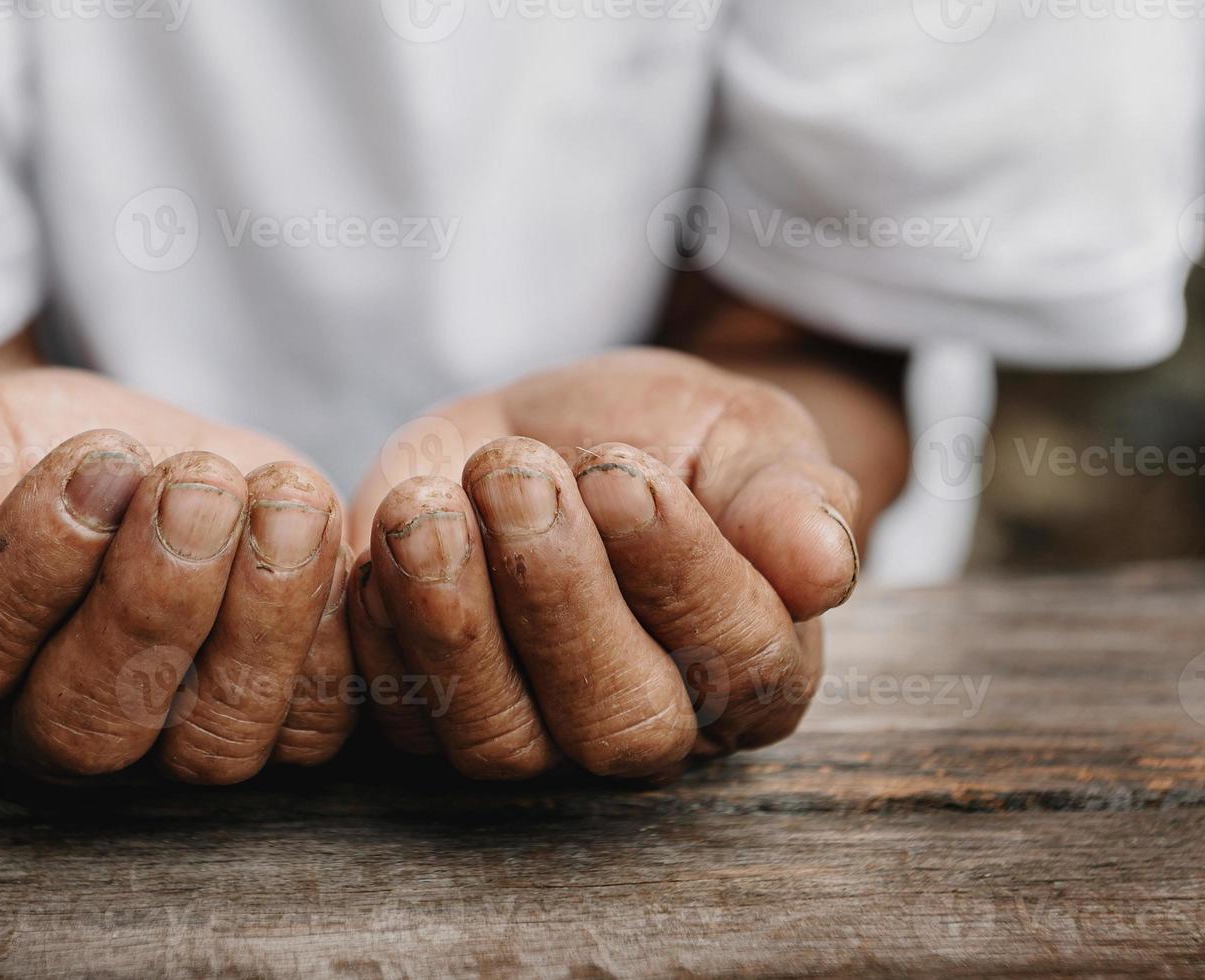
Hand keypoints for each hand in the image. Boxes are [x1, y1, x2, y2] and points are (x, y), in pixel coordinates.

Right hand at [0, 368, 355, 783]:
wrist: (124, 462)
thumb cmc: (18, 458)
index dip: (35, 566)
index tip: (96, 464)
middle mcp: (46, 740)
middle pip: (91, 726)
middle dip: (152, 601)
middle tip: (191, 485)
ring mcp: (165, 748)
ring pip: (214, 741)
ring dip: (259, 615)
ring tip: (274, 498)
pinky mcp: (270, 725)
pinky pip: (315, 725)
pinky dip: (333, 633)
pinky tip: (317, 530)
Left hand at [345, 349, 859, 777]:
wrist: (561, 426)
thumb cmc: (671, 439)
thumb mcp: (745, 436)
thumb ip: (789, 498)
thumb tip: (826, 566)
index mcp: (757, 667)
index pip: (738, 662)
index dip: (678, 574)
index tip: (625, 473)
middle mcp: (655, 727)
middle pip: (618, 726)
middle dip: (559, 596)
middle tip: (516, 475)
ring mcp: (540, 736)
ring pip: (499, 738)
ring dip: (453, 620)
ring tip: (428, 506)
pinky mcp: (437, 717)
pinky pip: (398, 714)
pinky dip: (378, 630)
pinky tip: (382, 537)